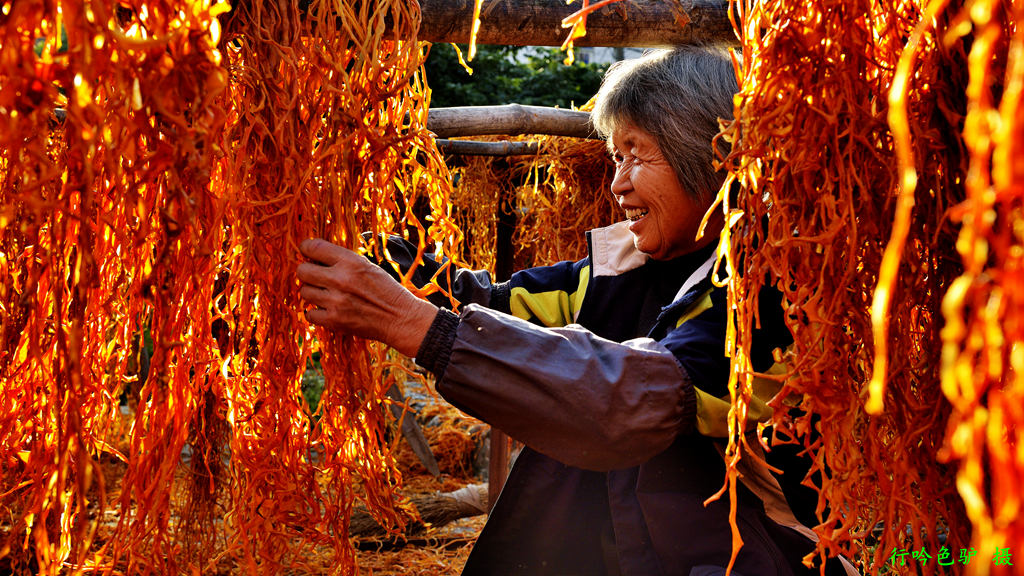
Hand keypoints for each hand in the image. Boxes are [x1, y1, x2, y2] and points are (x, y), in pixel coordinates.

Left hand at [296, 238, 438, 357]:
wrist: (400, 318)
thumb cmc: (385, 290)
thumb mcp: (367, 266)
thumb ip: (342, 261)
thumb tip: (313, 256)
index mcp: (350, 261)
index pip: (313, 248)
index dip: (305, 248)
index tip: (306, 252)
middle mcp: (340, 279)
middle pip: (302, 271)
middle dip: (307, 273)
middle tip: (316, 277)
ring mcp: (335, 301)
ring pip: (304, 292)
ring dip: (313, 293)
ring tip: (326, 295)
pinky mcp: (334, 320)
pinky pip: (309, 314)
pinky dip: (316, 313)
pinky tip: (328, 310)